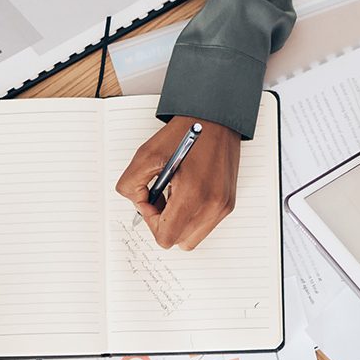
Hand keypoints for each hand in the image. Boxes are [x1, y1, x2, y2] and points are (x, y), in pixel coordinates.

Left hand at [114, 116, 242, 249]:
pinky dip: (191, 216)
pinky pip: (204, 226)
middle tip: (161, 198)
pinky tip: (188, 193)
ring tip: (174, 196)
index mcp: (193, 194)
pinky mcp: (228, 203)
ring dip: (178, 222)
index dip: (152, 223)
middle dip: (165, 223)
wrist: (217, 118)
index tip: (150, 202)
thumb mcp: (146, 154)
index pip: (166, 237)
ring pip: (192, 237)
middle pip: (179, 241)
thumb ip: (131, 185)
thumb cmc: (186, 132)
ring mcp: (222, 206)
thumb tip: (138, 204)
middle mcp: (212, 205)